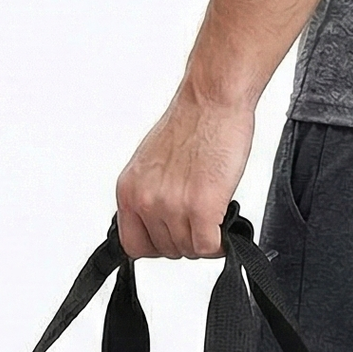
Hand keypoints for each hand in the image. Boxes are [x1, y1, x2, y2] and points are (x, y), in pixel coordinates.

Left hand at [116, 82, 256, 259]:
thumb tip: (161, 220)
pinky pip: (207, 247)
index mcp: (129, 190)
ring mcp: (172, 206)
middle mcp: (145, 200)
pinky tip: (224, 225)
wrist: (211, 101)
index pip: (133, 245)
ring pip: (188, 250)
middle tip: (201, 220)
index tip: (173, 236)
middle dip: (187, 239)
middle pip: (165, 250)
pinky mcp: (201, 207)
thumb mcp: (152, 164)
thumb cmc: (191, 123)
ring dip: (205, 240)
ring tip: (214, 216)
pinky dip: (219, 244)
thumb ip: (150, 194)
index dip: (158, 245)